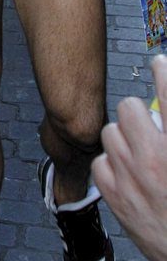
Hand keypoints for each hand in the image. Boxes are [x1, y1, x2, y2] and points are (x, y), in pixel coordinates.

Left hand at [93, 55, 166, 260]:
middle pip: (129, 107)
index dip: (164, 71)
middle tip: (149, 126)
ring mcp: (131, 178)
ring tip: (139, 153)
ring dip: (124, 138)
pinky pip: (101, 162)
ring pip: (110, 133)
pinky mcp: (115, 198)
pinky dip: (112, 166)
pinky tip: (127, 175)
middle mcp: (154, 158)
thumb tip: (162, 112)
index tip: (159, 62)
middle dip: (138, 113)